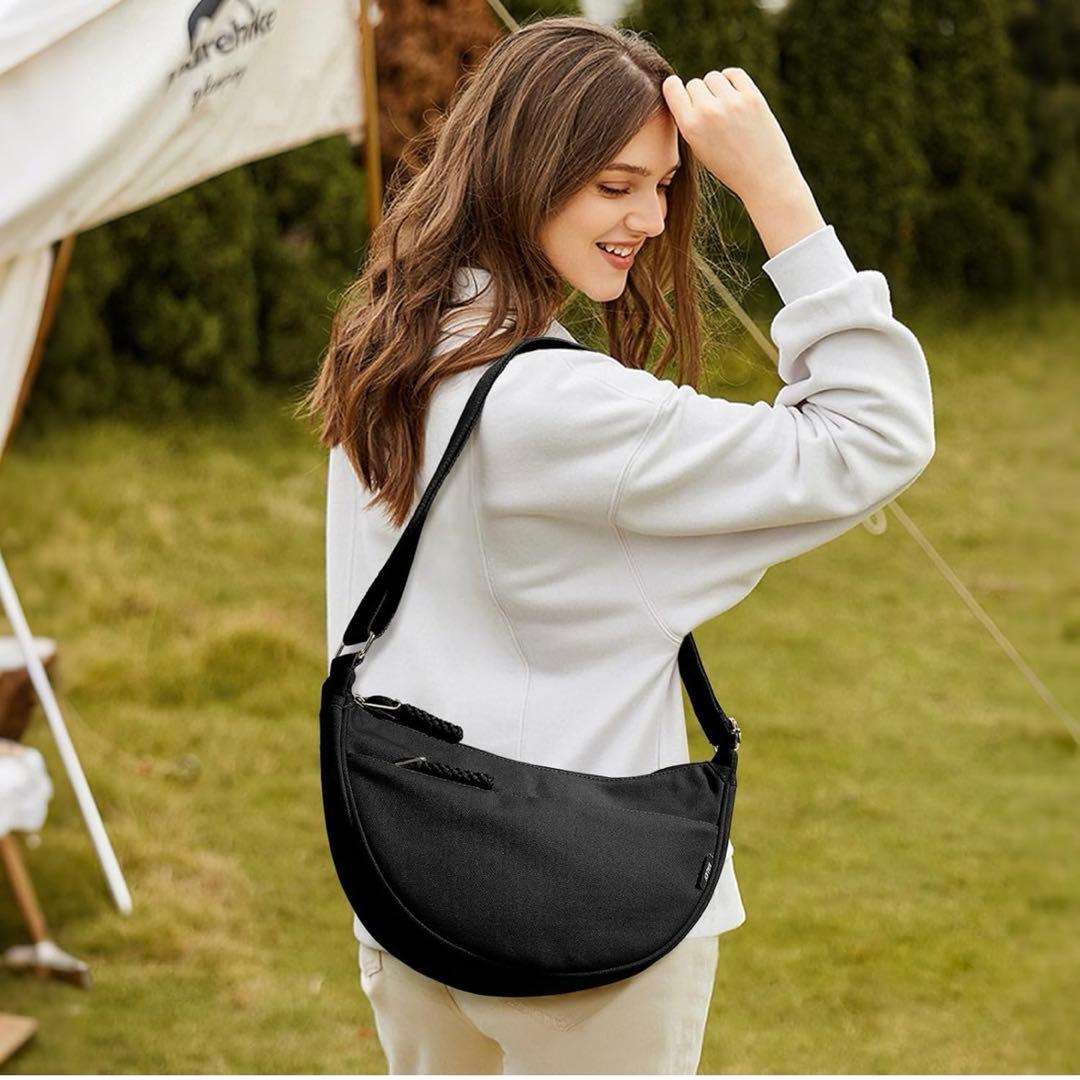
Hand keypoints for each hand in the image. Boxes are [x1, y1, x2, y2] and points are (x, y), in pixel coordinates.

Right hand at [662, 68, 805, 204]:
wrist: (763, 176)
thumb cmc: (729, 166)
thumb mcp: (699, 148)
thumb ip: (690, 120)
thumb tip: (688, 92)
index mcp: (690, 127)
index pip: (672, 87)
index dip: (676, 89)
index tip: (682, 95)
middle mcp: (708, 111)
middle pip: (694, 84)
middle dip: (700, 95)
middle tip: (711, 113)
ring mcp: (731, 102)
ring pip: (713, 77)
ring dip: (717, 88)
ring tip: (725, 107)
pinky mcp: (752, 96)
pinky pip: (734, 74)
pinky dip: (732, 81)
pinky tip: (735, 96)